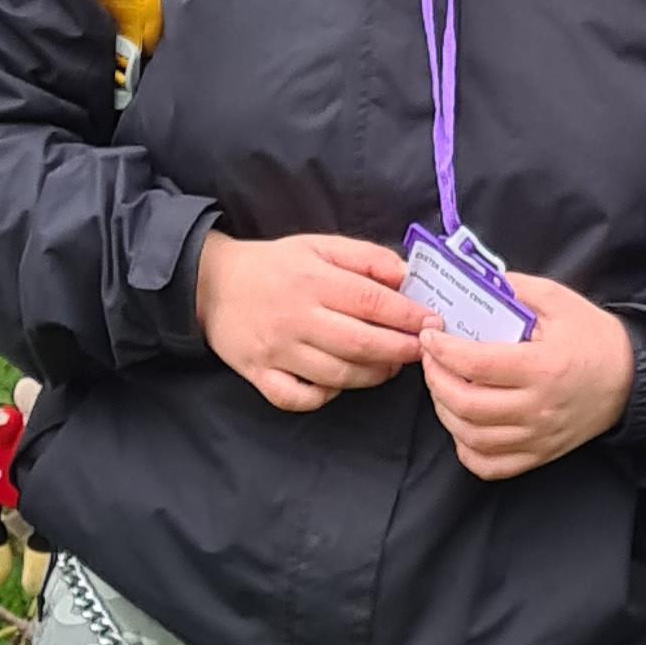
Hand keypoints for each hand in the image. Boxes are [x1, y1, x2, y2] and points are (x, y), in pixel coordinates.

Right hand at [196, 230, 426, 415]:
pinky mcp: (259, 375)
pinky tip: (340, 384)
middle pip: (360, 343)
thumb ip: (365, 257)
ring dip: (373, 375)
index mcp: (313, 280)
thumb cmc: (275, 266)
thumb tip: (405, 274)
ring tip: (390, 366)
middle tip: (421, 350)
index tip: (432, 322)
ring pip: (337, 376)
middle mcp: (295, 317)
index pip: (371, 301)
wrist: (212, 284)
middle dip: (400, 350)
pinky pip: (299, 398)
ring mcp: (276, 350)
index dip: (407, 316)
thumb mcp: (320, 246)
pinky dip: (325, 397)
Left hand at [419, 272, 635, 481]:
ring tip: (442, 387)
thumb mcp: (560, 301)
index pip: (475, 365)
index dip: (442, 350)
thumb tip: (477, 283)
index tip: (430, 335)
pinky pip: (490, 466)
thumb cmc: (594, 338)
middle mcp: (536, 408)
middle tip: (430, 359)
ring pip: (471, 436)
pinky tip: (463, 424)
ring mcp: (537, 437)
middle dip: (435, 379)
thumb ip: (517, 289)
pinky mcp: (539, 454)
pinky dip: (466, 448)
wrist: (631, 379)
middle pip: (465, 404)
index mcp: (542, 367)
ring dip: (445, 411)